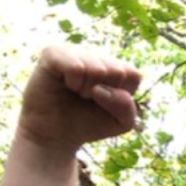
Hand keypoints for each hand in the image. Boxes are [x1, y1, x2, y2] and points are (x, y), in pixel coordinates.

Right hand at [16, 46, 141, 153]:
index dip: (121, 97)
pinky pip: (75, 66)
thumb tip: (100, 88)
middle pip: (117, 71)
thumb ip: (126, 106)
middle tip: (87, 99)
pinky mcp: (53, 53)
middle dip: (104, 95)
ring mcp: (74, 51)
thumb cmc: (89, 123)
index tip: (105, 103)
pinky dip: (74, 83)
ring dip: (87, 91)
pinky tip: (65, 84)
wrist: (55, 134)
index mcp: (113, 66)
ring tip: (75, 92)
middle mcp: (94, 55)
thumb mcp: (120, 122)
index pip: (132, 75)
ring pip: (97, 69)